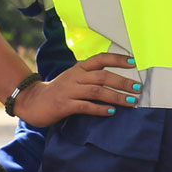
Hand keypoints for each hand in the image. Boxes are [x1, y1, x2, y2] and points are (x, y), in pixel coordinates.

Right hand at [14, 53, 137, 127]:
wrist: (33, 101)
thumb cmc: (59, 91)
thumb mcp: (74, 78)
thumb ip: (91, 77)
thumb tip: (118, 80)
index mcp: (79, 68)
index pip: (100, 59)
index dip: (117, 59)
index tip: (133, 62)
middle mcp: (75, 77)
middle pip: (102, 76)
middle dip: (122, 82)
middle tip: (138, 88)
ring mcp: (69, 90)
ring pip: (97, 91)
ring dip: (116, 96)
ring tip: (132, 101)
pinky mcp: (65, 105)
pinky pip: (86, 106)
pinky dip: (100, 108)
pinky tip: (111, 111)